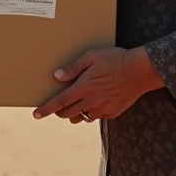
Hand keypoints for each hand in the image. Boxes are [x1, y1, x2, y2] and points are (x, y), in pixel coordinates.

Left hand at [33, 47, 157, 123]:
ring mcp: (102, 109)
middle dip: (58, 111)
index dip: (46, 109)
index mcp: (84, 88)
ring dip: (73, 114)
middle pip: (67, 113)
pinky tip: (93, 103)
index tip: (36, 114)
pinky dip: (90, 113)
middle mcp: (91, 101)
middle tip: (56, 106)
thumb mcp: (92, 57)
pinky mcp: (112, 113)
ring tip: (74, 105)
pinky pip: (95, 117)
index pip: (59, 102)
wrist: (139, 71)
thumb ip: (73, 67)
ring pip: (81, 118)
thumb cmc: (114, 60)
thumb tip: (57, 76)